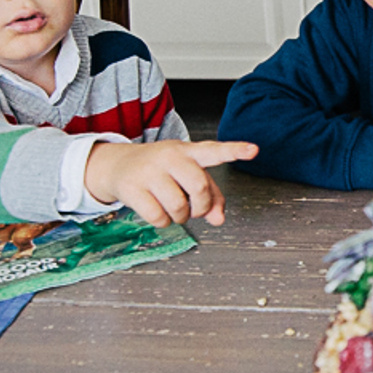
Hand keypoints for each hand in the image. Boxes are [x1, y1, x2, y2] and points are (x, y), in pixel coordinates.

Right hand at [85, 139, 258, 227]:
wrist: (118, 165)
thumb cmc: (163, 171)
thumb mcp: (188, 175)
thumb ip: (212, 196)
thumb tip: (219, 220)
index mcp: (190, 151)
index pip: (215, 150)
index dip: (235, 150)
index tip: (254, 150)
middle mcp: (171, 156)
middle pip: (200, 187)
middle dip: (201, 206)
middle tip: (194, 209)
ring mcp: (150, 171)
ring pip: (179, 206)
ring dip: (181, 217)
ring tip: (174, 209)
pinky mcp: (133, 188)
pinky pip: (159, 217)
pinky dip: (164, 222)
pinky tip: (158, 212)